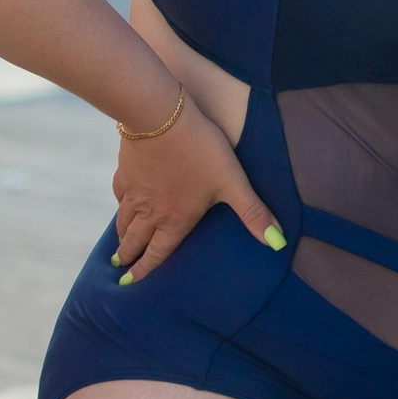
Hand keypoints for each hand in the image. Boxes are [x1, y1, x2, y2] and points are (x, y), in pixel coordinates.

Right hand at [109, 91, 283, 281]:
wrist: (160, 116)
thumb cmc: (200, 150)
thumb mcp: (232, 182)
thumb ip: (254, 213)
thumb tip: (278, 243)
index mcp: (175, 219)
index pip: (158, 252)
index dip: (145, 269)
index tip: (131, 282)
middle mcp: (150, 210)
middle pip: (135, 240)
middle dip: (128, 256)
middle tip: (120, 269)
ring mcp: (135, 190)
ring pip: (123, 220)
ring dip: (121, 236)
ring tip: (118, 246)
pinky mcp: (126, 170)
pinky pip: (119, 194)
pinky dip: (119, 204)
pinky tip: (121, 202)